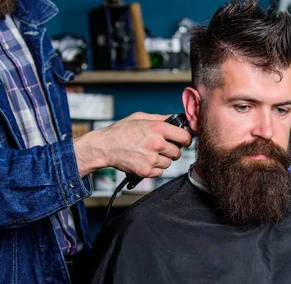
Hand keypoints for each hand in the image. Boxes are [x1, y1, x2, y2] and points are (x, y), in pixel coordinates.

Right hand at [73, 112, 191, 177]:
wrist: (104, 146)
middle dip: (171, 151)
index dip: (185, 140)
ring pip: (168, 163)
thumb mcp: (140, 117)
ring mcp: (152, 158)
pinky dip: (154, 169)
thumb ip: (160, 118)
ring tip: (148, 154)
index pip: (185, 137)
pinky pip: (159, 172)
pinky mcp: (146, 171)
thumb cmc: (121, 131)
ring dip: (162, 160)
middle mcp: (157, 143)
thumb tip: (175, 119)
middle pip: (177, 152)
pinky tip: (144, 161)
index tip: (183, 142)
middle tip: (160, 148)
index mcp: (158, 128)